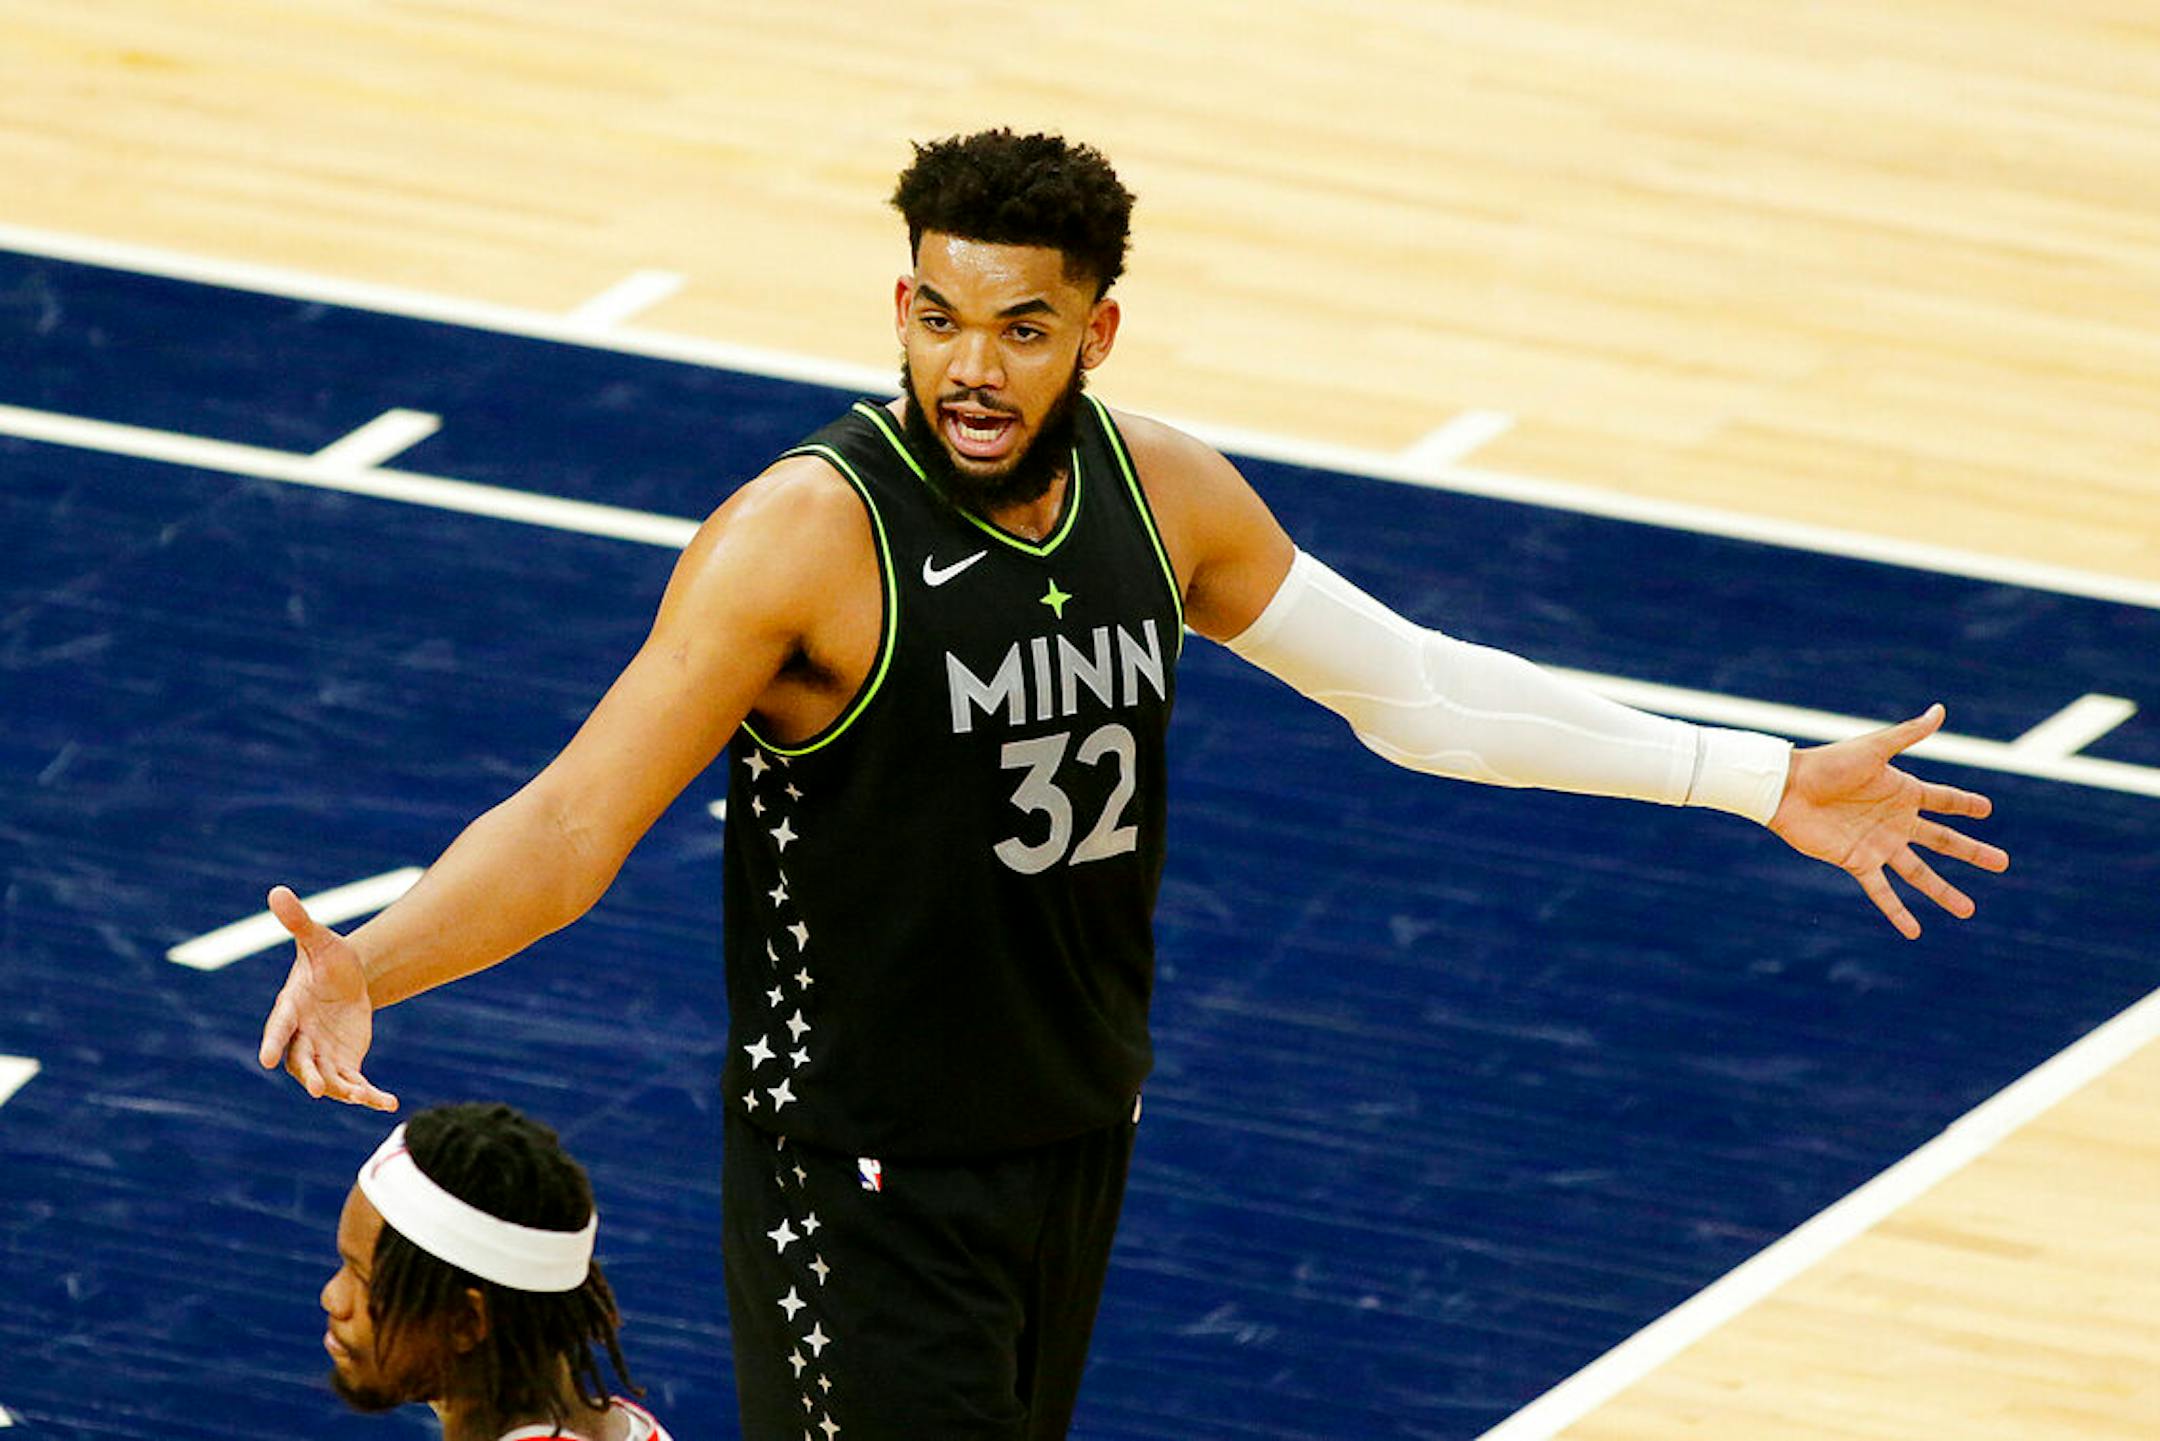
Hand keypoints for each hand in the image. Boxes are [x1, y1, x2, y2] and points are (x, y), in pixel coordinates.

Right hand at [257, 886, 398, 1109]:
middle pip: (302, 1061)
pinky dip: (369, 1095)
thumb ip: (298, 922)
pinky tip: (388, 1103)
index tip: (266, 1059)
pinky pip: (355, 1083)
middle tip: (316, 1090)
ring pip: (330, 1079)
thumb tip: (277, 890)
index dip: (273, 1042)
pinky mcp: (344, 1064)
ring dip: (345, 1090)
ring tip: (365, 1098)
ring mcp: (323, 1054)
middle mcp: (303, 1037)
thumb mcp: (318, 940)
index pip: (279, 1028)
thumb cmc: (327, 958)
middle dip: (309, 1075)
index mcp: (291, 1009)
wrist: (349, 978)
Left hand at [1768, 704, 2009, 938]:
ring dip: (1944, 892)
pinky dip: (1897, 912)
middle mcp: (1896, 821)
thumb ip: (1909, 735)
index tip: (1988, 810)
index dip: (1965, 804)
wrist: (1788, 788)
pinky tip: (1914, 931)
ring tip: (1969, 910)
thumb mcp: (1874, 748)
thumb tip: (1941, 710)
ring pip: (1920, 874)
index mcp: (1903, 792)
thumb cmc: (1828, 763)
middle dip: (1972, 852)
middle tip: (2003, 863)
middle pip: (1943, 841)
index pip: (1944, 801)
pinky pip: (1882, 892)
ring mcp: (1879, 844)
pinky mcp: (1858, 862)